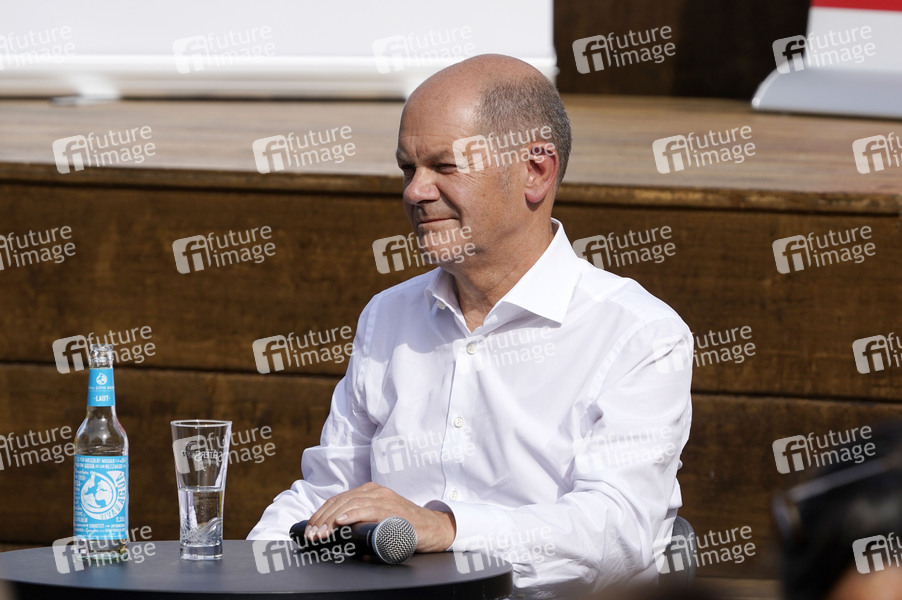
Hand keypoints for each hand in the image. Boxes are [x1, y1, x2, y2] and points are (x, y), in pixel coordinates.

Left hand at [304, 482, 455, 552]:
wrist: (433, 528)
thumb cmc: (406, 527)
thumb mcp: (380, 522)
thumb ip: (363, 526)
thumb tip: (346, 545)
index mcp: (370, 492)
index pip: (338, 499)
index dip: (321, 514)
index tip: (310, 529)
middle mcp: (375, 491)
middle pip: (340, 501)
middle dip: (322, 518)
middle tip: (312, 534)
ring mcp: (384, 498)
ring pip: (350, 504)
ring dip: (332, 519)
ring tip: (321, 532)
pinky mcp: (392, 508)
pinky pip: (368, 509)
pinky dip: (352, 515)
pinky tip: (341, 522)